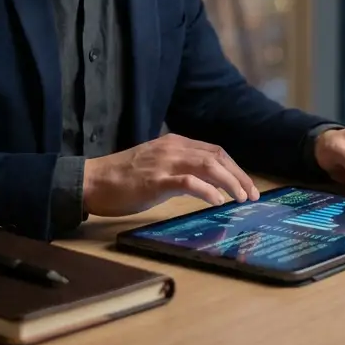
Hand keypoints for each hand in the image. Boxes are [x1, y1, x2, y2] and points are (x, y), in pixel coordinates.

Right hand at [81, 133, 259, 216]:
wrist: (92, 180)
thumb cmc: (122, 178)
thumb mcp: (156, 166)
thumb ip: (180, 170)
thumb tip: (207, 186)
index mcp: (175, 143)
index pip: (215, 151)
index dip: (235, 168)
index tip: (247, 186)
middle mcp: (173, 148)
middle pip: (217, 157)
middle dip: (239, 176)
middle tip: (252, 195)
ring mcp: (164, 162)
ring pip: (208, 166)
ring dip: (230, 183)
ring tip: (240, 199)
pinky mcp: (155, 180)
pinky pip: (189, 182)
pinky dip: (208, 191)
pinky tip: (217, 201)